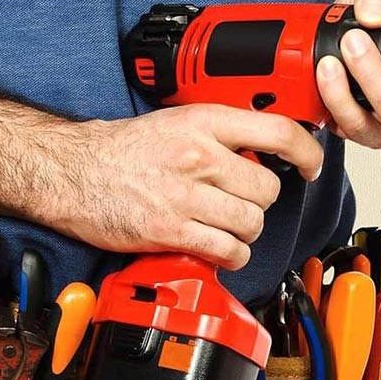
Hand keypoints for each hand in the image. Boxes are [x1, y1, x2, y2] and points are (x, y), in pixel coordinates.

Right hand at [41, 105, 323, 268]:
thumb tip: (265, 152)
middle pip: (268, 189)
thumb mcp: (176, 122)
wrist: (69, 171)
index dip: (307, 153)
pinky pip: (227, 251)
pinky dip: (231, 257)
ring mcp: (184, 195)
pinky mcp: (170, 230)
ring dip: (245, 232)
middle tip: (241, 202)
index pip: (278, 132)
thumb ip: (221, 134)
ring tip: (225, 227)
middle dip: (260, 201)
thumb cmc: (121, 150)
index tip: (311, 165)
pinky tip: (219, 250)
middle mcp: (198, 156)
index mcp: (203, 122)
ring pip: (251, 223)